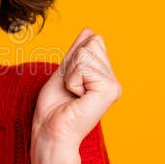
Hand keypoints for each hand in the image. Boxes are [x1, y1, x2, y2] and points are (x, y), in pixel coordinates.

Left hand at [32, 29, 121, 149]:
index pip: (93, 40)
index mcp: (105, 77)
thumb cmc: (53, 108)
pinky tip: (77, 98)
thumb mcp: (65, 72)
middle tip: (71, 89)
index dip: (73, 57)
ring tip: (73, 94)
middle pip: (92, 42)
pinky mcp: (109, 90)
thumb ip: (77, 53)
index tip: (70, 83)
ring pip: (86, 53)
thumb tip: (89, 30)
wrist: (50, 132)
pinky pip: (84, 66)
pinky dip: (72, 80)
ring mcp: (114, 86)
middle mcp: (113, 81)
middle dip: (72, 64)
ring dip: (71, 73)